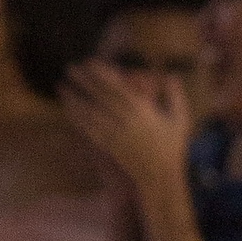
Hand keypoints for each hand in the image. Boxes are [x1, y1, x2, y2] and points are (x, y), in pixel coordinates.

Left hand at [62, 59, 194, 196]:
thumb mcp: (180, 121)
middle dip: (85, 82)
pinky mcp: (110, 148)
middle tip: (69, 68)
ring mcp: (117, 135)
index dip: (103, 75)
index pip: (118, 89)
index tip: (89, 63)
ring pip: (92, 114)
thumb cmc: (172, 147)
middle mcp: (128, 122)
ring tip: (61, 86)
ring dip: (75, 99)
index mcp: (143, 112)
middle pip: (101, 98)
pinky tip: (67, 109)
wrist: (162, 178)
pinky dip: (77, 119)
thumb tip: (172, 74)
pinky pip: (90, 131)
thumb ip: (175, 96)